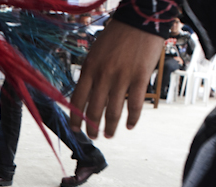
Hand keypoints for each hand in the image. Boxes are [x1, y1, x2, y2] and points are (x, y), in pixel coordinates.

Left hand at [69, 20, 164, 138]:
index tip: (75, 129)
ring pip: (113, 112)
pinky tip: (130, 126)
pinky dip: (132, 119)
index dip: (75, 118)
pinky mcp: (139, 77)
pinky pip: (135, 105)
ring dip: (110, 128)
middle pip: (94, 110)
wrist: (139, 20)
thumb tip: (86, 97)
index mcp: (89, 69)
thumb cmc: (116, 36)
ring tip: (109, 135)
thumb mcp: (95, 54)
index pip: (77, 101)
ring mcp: (122, 78)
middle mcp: (103, 76)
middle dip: (92, 128)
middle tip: (93, 136)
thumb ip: (91, 75)